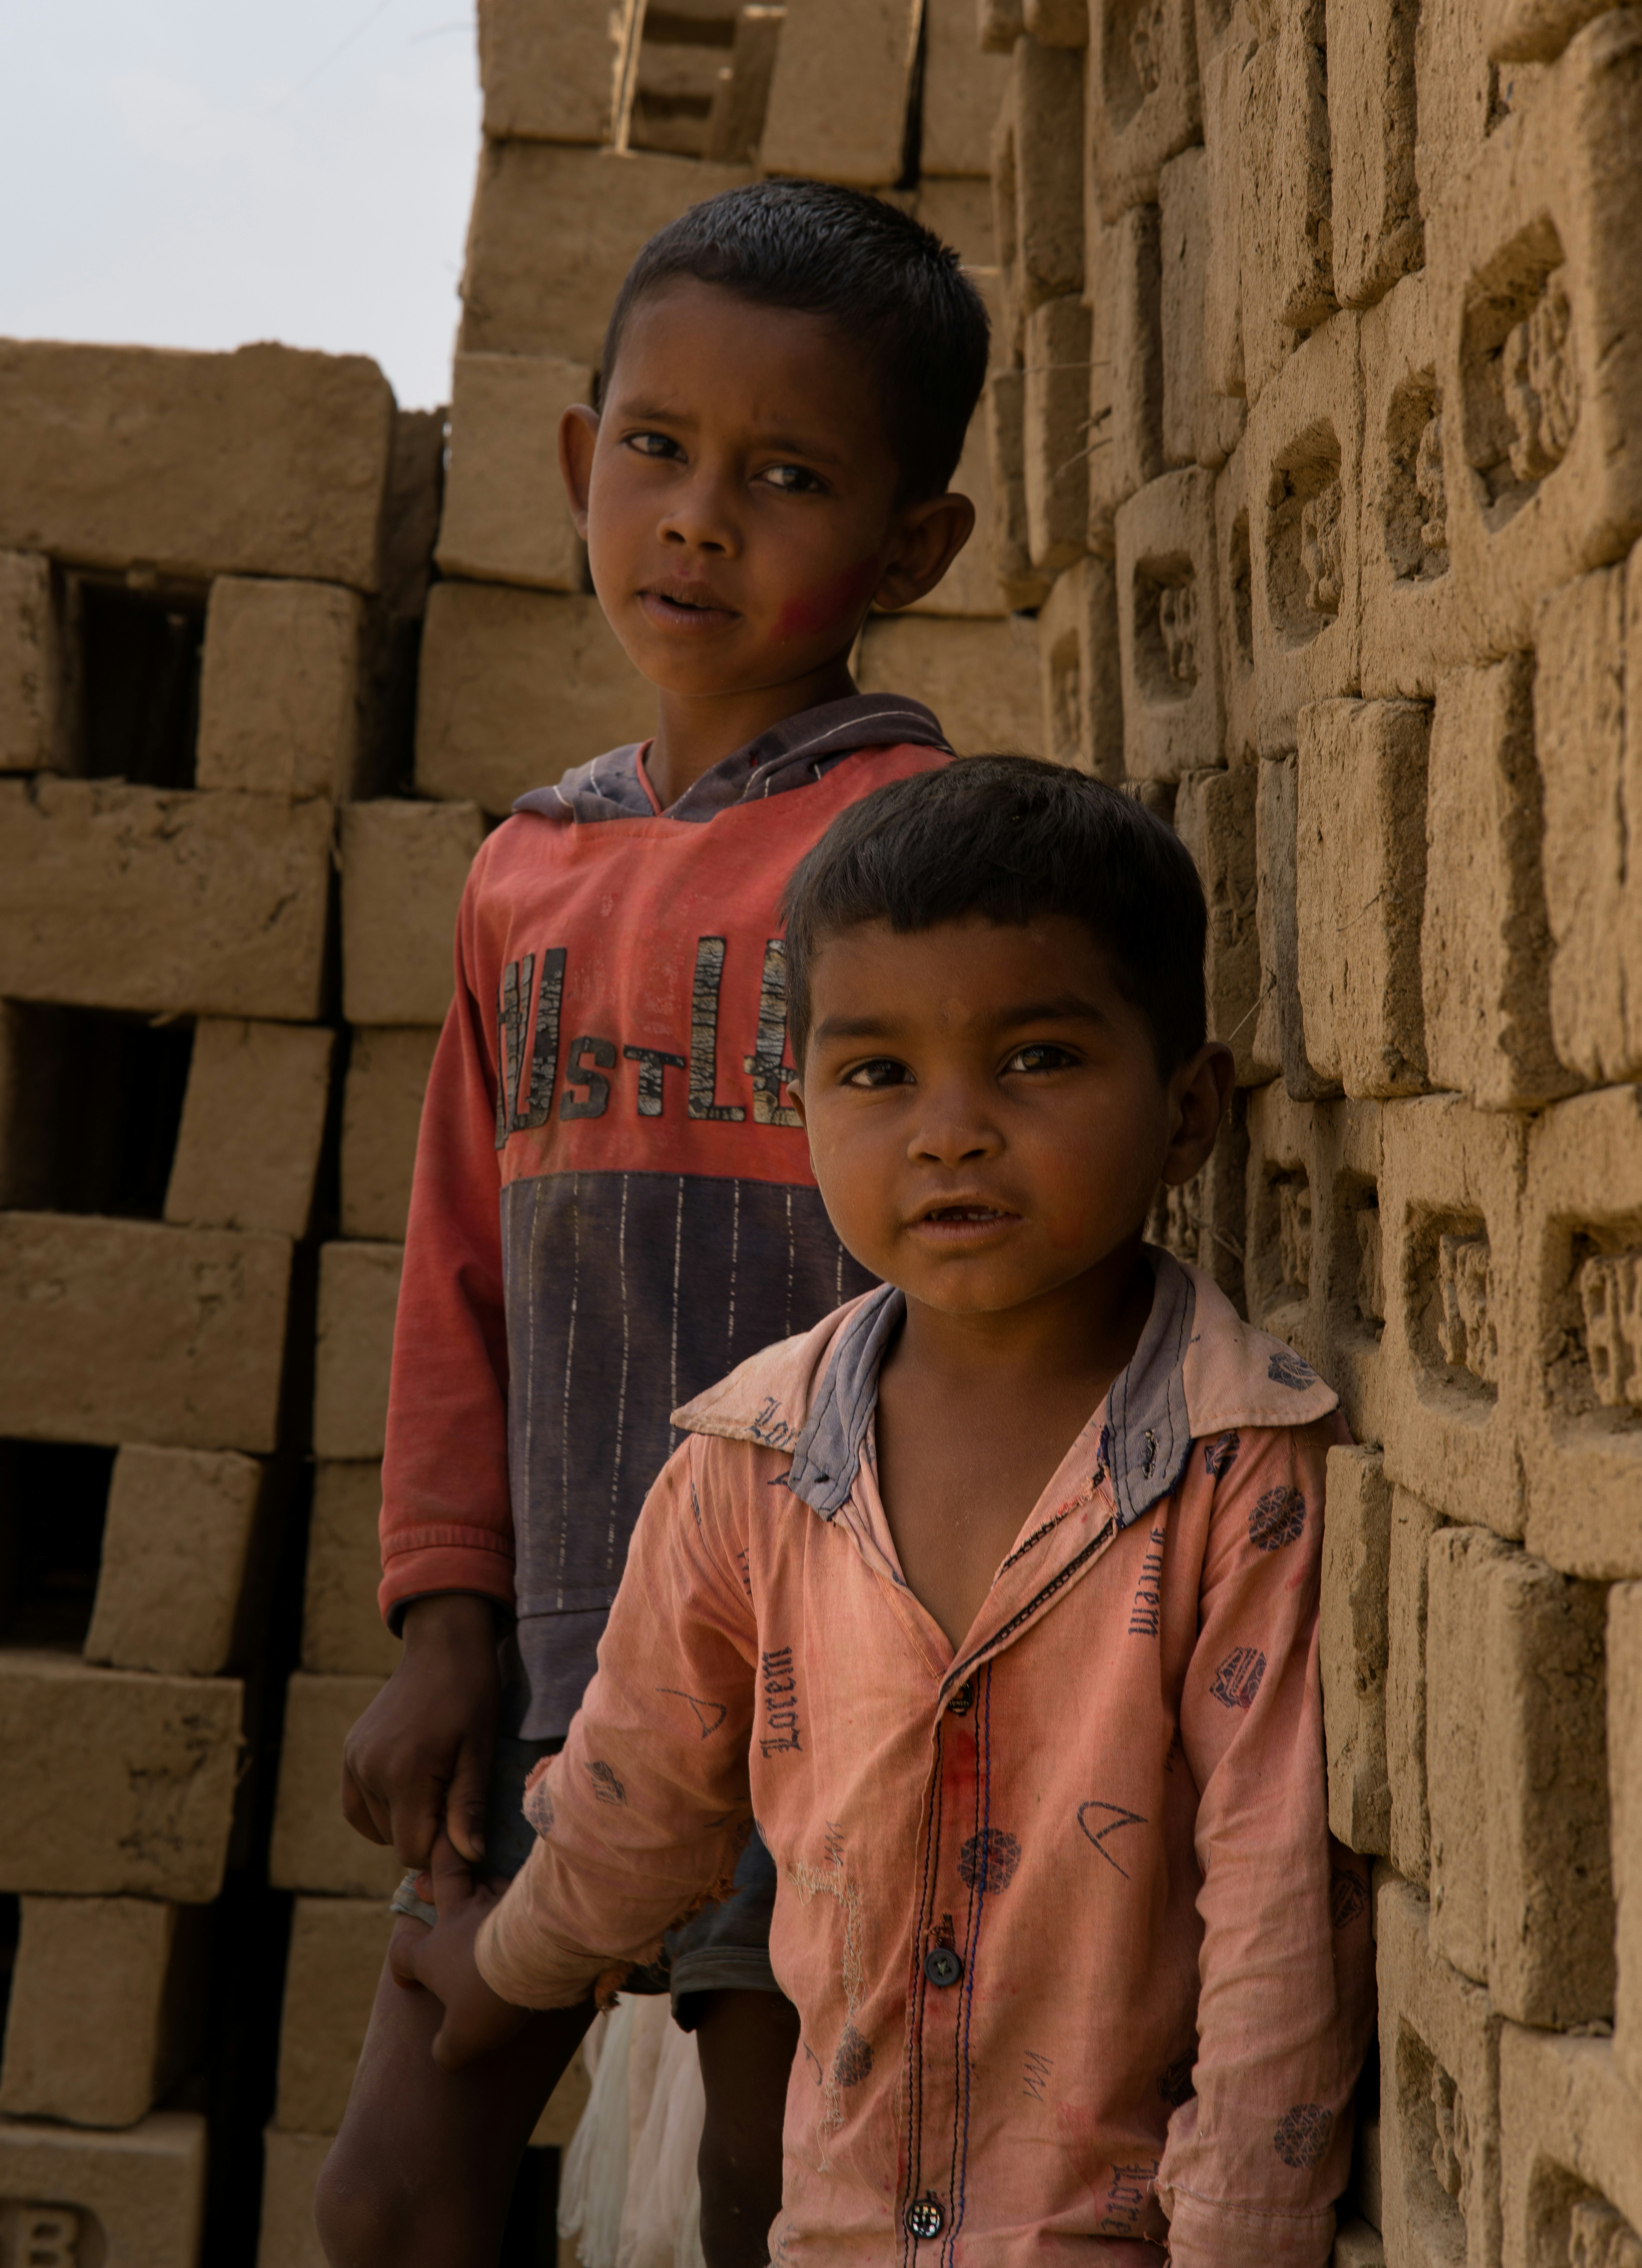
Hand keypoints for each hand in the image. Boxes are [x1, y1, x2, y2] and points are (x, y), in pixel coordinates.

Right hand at [340, 1593, 500, 1867]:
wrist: (443, 1647)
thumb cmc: (472, 1698)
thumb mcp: (480, 1753)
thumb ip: (469, 1808)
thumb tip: (468, 1858)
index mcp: (405, 1773)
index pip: (411, 1850)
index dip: (441, 1847)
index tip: (463, 1822)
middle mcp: (370, 1769)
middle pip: (394, 1840)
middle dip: (425, 1831)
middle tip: (452, 1794)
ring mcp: (354, 1760)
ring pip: (377, 1827)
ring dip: (404, 1818)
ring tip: (434, 1782)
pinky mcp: (349, 1752)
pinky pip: (356, 1806)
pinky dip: (380, 1810)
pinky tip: (407, 1789)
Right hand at [388, 1834, 531, 2070]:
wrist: (534, 1957)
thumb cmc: (489, 1997)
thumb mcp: (463, 2039)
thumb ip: (447, 2049)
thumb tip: (443, 2056)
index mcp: (434, 1954)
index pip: (402, 1953)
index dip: (400, 1963)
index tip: (406, 1974)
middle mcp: (459, 1919)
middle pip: (442, 1882)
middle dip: (435, 1874)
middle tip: (433, 1868)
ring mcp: (494, 1901)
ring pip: (483, 1880)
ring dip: (482, 1881)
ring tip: (485, 1882)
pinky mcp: (527, 1894)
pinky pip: (520, 1885)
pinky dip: (522, 1890)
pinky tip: (532, 1896)